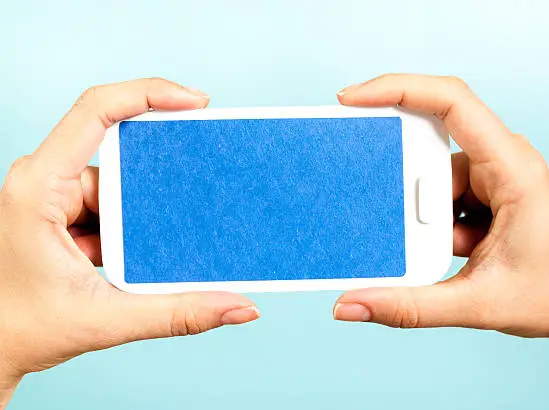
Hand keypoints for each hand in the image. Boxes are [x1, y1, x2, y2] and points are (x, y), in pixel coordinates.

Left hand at [0, 78, 259, 407]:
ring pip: (120, 181)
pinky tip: (158, 240)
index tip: (196, 102)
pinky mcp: (68, 213)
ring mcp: (57, 196)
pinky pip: (115, 202)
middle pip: (117, 147)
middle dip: (164, 164)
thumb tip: (239, 306)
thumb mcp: (105, 320)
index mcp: (38, 188)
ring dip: (152, 203)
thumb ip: (178, 314)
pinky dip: (141, 220)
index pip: (95, 111)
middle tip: (206, 168)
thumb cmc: (21, 330)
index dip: (148, 93)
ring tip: (181, 222)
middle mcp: (45, 181)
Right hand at [332, 74, 548, 404]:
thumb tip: (352, 304)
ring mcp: (492, 175)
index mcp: (512, 169)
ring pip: (433, 176)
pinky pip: (441, 194)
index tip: (352, 100)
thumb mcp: (477, 304)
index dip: (399, 89)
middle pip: (433, 145)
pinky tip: (453, 251)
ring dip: (426, 217)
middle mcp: (502, 161)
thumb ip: (409, 307)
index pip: (453, 102)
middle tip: (418, 229)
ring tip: (451, 252)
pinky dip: (433, 223)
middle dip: (411, 188)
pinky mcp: (483, 192)